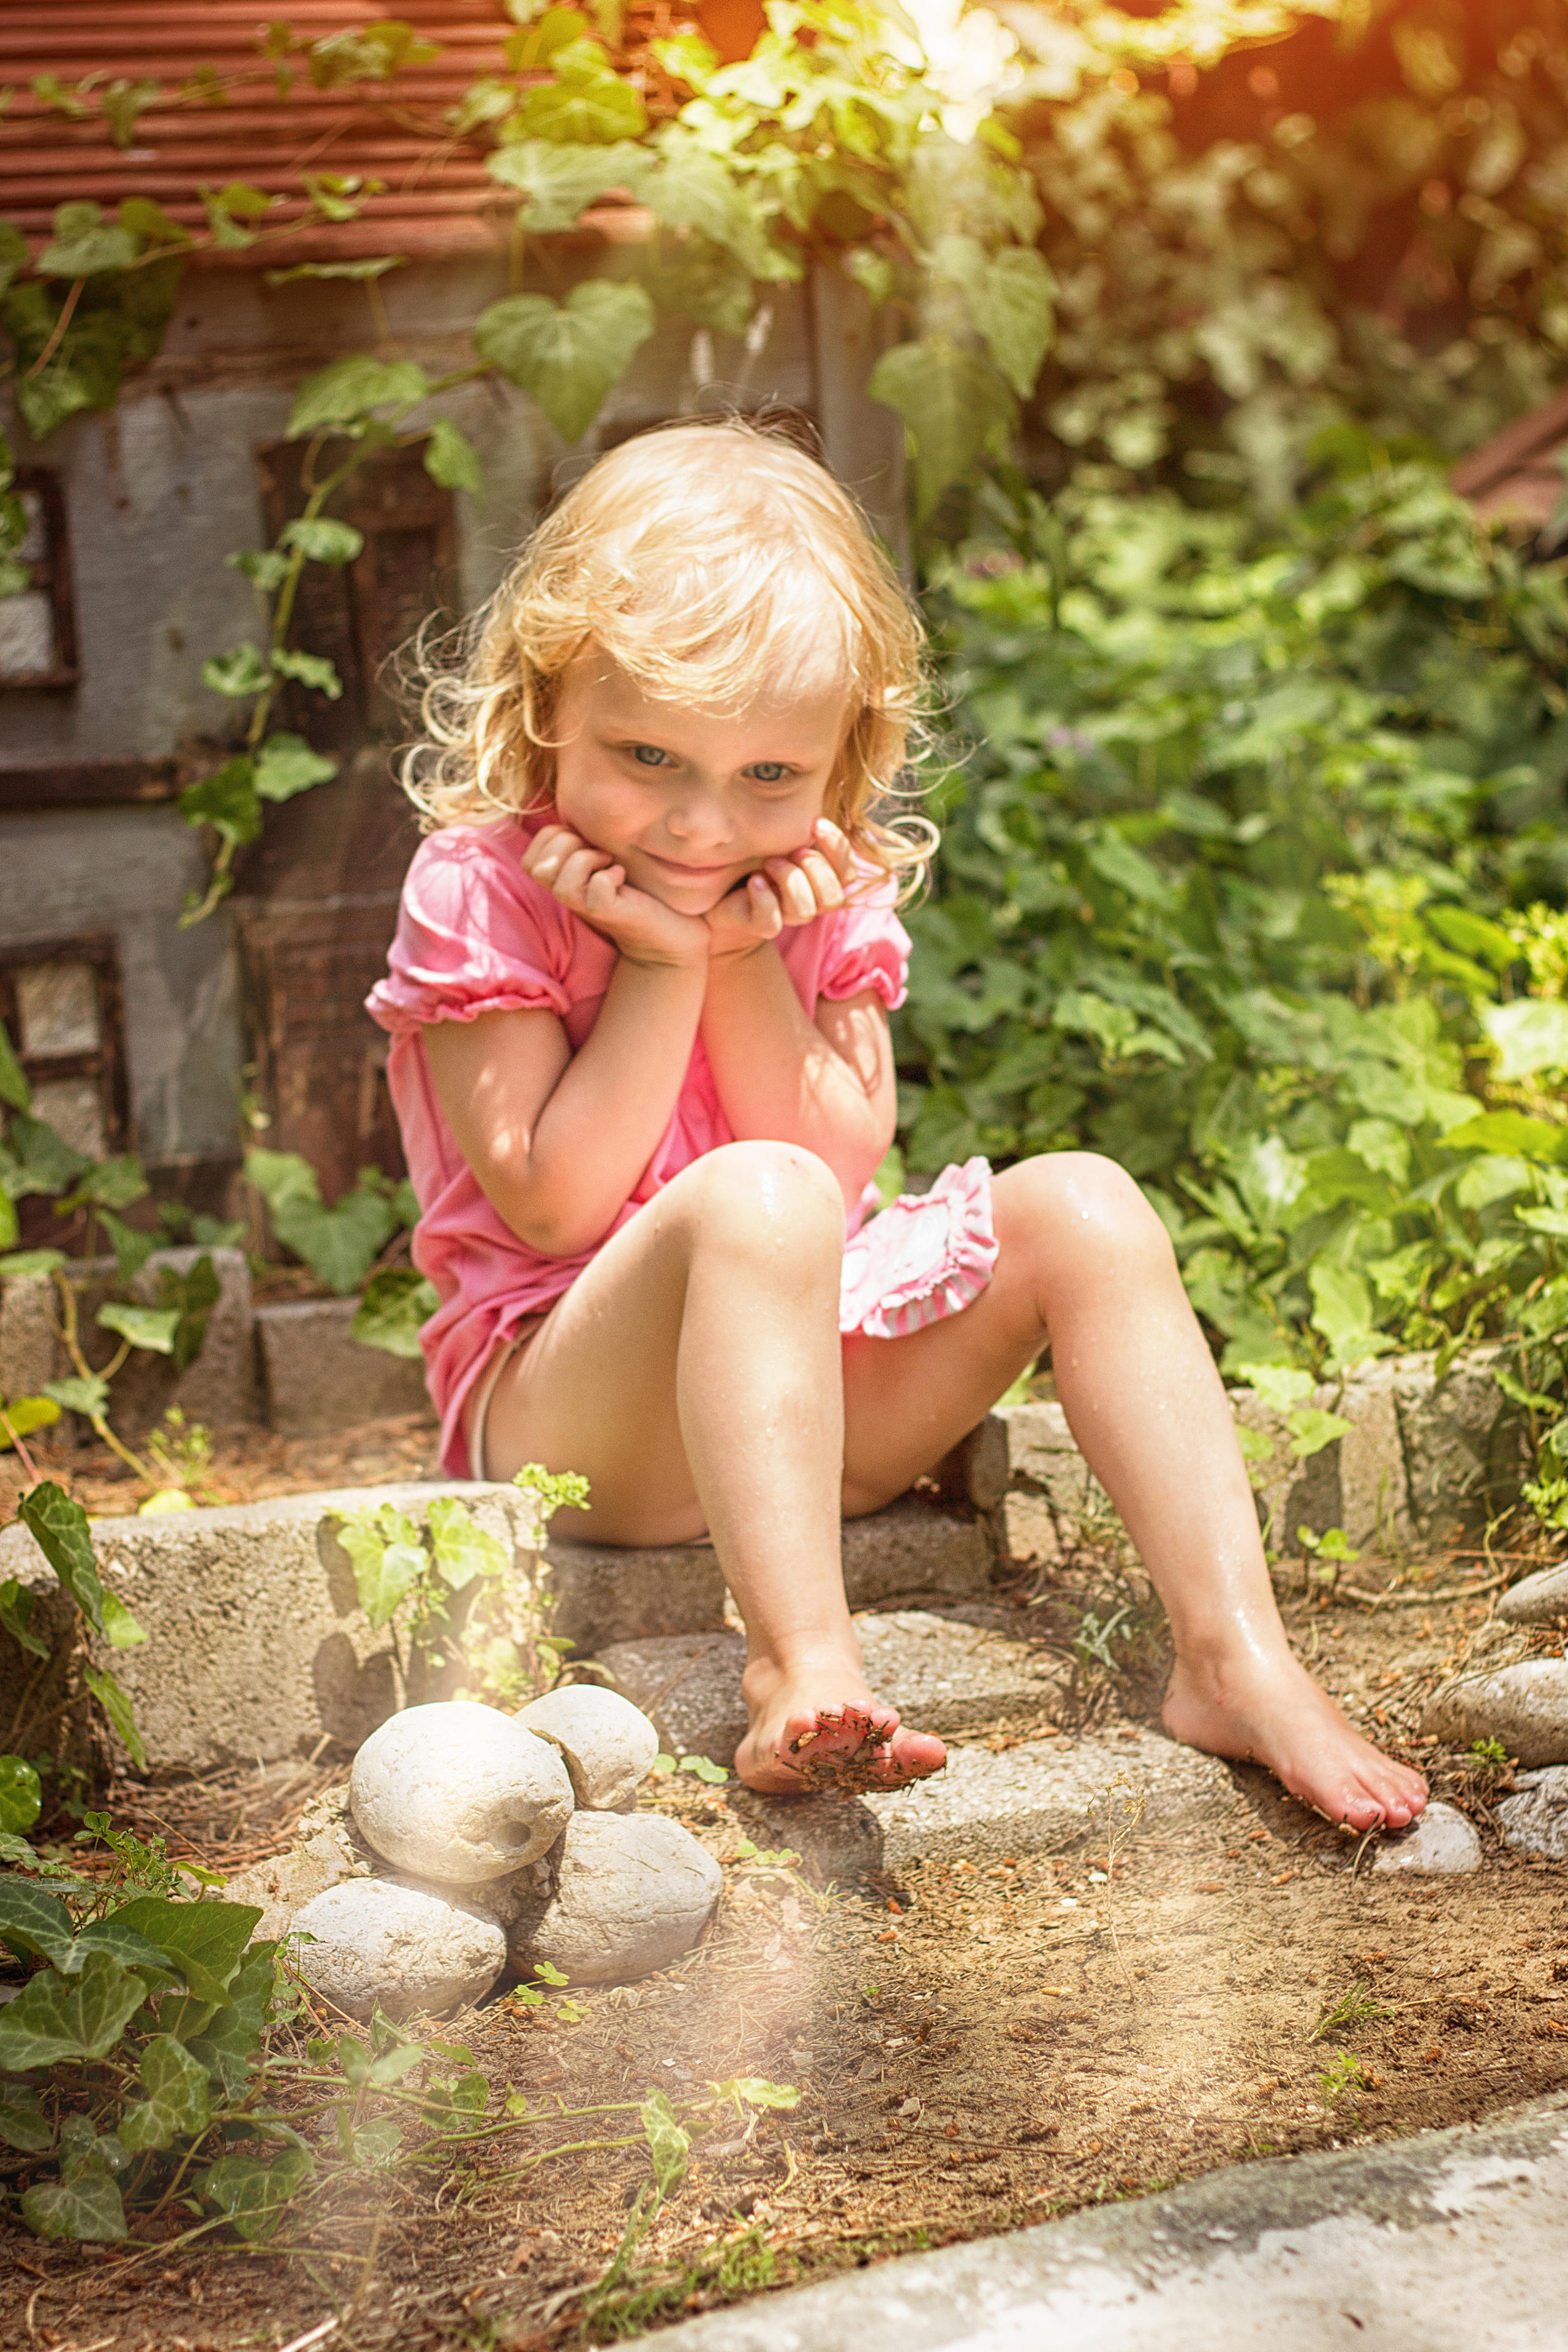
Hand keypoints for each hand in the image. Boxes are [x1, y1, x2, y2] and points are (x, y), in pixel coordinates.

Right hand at [521, 824, 707, 968]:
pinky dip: (608, 876)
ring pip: (556, 878)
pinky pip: (595, 889)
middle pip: (535, 866)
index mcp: (563, 882)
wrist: (670, 933)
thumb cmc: (640, 892)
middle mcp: (570, 897)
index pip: (529, 857)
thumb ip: (586, 842)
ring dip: (583, 858)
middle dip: (565, 844)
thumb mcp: (606, 862)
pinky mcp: (609, 914)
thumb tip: (577, 809)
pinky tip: (622, 876)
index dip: (551, 839)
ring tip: (609, 861)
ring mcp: (586, 907)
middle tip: (599, 850)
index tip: (585, 841)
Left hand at [705, 817, 854, 960]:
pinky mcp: (759, 926)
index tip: (816, 823)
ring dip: (789, 880)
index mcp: (820, 882)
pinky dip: (763, 898)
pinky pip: (771, 922)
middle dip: (814, 868)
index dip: (838, 849)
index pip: (848, 874)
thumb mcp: (782, 841)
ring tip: (768, 863)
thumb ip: (802, 832)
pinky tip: (753, 880)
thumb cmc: (756, 860)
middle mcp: (808, 902)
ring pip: (804, 911)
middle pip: (833, 898)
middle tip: (790, 849)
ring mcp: (784, 917)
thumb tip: (812, 810)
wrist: (721, 895)